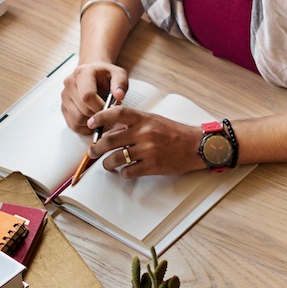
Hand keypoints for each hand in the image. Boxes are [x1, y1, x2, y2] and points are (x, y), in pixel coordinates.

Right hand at [61, 61, 130, 131]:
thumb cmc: (106, 75)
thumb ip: (121, 83)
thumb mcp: (118, 74)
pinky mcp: (63, 107)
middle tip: (106, 112)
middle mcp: (69, 84)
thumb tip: (119, 96)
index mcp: (82, 73)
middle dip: (98, 115)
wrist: (93, 73)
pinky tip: (94, 120)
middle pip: (83, 110)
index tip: (109, 108)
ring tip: (100, 114)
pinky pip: (73, 125)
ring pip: (77, 120)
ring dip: (92, 122)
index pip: (87, 96)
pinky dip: (85, 128)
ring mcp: (64, 97)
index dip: (100, 107)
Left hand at [86, 105, 204, 178]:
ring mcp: (148, 150)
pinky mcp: (152, 166)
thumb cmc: (175, 132)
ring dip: (107, 163)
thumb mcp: (153, 121)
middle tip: (93, 152)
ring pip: (116, 158)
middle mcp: (144, 133)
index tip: (91, 123)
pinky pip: (129, 172)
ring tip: (107, 164)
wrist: (195, 145)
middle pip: (110, 140)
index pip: (117, 113)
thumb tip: (112, 131)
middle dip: (97, 148)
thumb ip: (134, 124)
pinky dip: (124, 173)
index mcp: (144, 119)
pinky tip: (126, 171)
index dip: (100, 117)